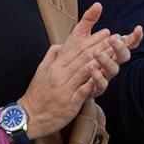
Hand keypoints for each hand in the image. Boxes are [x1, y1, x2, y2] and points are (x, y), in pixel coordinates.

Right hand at [20, 3, 141, 138]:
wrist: (28, 117)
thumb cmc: (37, 93)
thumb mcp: (41, 70)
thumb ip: (52, 56)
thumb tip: (60, 44)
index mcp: (56, 64)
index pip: (75, 45)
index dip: (89, 34)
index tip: (103, 26)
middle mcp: (60, 73)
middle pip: (83, 54)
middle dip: (100, 43)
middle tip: (115, 36)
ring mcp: (65, 87)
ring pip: (84, 69)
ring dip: (100, 59)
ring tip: (114, 51)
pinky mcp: (69, 102)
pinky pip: (83, 90)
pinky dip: (93, 82)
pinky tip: (103, 75)